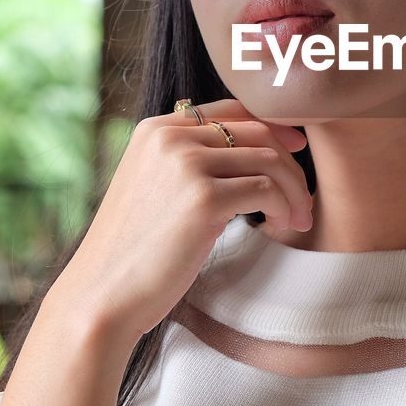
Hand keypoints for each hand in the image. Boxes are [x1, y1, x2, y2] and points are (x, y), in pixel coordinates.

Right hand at [56, 100, 312, 348]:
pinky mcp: (203, 198)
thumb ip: (188, 161)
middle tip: (303, 197)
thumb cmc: (133, 252)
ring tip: (297, 220)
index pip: (231, 110)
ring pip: (268, 159)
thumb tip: (247, 152)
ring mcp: (186, 164)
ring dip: (293, 190)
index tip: (296, 148)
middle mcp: (170, 137)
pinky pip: (266, 190)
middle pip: (256, 131)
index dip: (272, 126)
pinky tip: (279, 227)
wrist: (102, 295)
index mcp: (156, 129)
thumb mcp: (154, 187)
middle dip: (290, 163)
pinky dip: (284, 208)